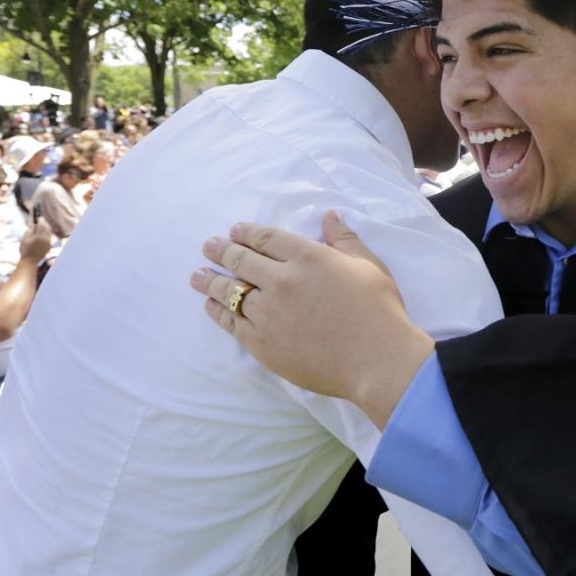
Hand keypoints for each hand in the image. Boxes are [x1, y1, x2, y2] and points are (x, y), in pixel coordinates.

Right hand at [19, 221, 53, 263]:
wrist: (30, 261)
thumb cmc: (25, 250)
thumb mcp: (24, 239)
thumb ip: (30, 231)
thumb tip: (34, 225)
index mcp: (40, 236)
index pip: (42, 225)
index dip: (40, 220)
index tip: (39, 217)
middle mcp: (46, 239)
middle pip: (47, 228)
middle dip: (44, 224)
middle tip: (40, 221)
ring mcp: (48, 243)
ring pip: (49, 233)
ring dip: (45, 229)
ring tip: (40, 227)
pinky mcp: (49, 246)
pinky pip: (49, 237)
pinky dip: (46, 234)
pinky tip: (41, 234)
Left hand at [190, 210, 432, 424]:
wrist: (376, 359)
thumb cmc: (379, 310)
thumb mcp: (368, 266)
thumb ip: (344, 240)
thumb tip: (328, 216)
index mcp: (308, 256)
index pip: (266, 238)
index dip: (247, 232)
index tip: (234, 231)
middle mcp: (281, 280)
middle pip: (242, 260)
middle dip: (222, 250)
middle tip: (209, 246)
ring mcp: (268, 313)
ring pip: (230, 291)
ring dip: (210, 280)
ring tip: (197, 275)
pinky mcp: (262, 343)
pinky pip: (232, 323)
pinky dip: (218, 311)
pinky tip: (210, 305)